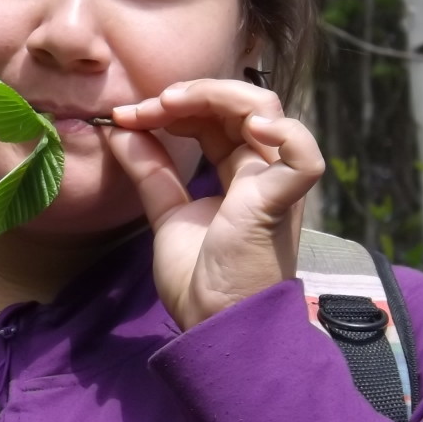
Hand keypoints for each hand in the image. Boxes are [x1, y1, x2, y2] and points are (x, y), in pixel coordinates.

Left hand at [104, 79, 324, 330]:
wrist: (215, 326)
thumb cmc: (200, 280)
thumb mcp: (166, 213)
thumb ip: (149, 172)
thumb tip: (119, 129)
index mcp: (238, 174)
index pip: (211, 119)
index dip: (170, 109)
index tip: (125, 116)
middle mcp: (261, 171)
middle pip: (237, 105)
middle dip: (187, 95)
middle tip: (145, 106)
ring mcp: (275, 183)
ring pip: (265, 109)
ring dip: (215, 95)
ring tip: (171, 103)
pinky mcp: (283, 200)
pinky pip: (303, 156)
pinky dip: (284, 132)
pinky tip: (250, 124)